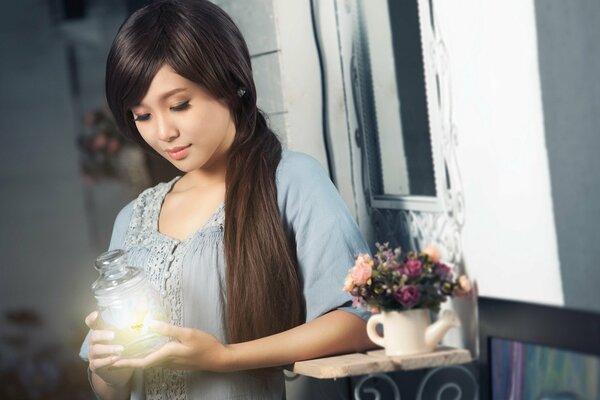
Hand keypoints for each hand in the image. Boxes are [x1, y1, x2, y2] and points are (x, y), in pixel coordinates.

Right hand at [85, 311, 133, 387]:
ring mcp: (93, 354)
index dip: (92, 319)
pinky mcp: (95, 365)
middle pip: (93, 336)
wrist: (117, 367)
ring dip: (108, 349)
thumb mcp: (128, 331)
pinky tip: (116, 359)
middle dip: (102, 335)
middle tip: (114, 335)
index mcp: (101, 331)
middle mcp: (95, 342)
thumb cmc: (122, 344)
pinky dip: (106, 361)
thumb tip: (144, 301)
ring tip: (121, 349)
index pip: (93, 323)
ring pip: (95, 350)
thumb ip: (136, 317)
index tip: (96, 314)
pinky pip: (97, 363)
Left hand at [112, 321, 230, 371]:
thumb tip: (151, 323)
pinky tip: (146, 348)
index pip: (142, 362)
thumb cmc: (205, 345)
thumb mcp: (188, 334)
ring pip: (150, 361)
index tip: (113, 362)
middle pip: (143, 363)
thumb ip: (169, 329)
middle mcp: (167, 361)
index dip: (126, 362)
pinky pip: (157, 359)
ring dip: (137, 358)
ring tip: (126, 351)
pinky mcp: (176, 361)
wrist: (218, 358)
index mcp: (167, 354)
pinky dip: (147, 355)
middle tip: (113, 355)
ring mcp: (172, 362)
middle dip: (128, 360)